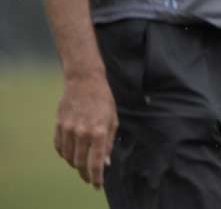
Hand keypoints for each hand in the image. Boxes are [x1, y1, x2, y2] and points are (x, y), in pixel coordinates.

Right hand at [54, 72, 117, 188]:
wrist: (84, 81)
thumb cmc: (103, 100)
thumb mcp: (113, 120)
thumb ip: (108, 143)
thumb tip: (106, 162)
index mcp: (99, 132)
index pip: (96, 162)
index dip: (96, 177)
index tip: (97, 186)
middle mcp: (82, 132)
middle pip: (80, 163)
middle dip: (85, 174)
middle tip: (89, 178)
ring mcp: (68, 129)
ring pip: (68, 157)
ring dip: (75, 165)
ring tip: (81, 165)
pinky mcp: (59, 125)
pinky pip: (59, 147)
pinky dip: (65, 155)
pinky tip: (71, 155)